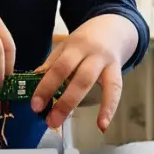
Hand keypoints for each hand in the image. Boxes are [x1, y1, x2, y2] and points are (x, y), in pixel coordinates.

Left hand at [30, 15, 132, 132]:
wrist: (114, 28)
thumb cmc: (86, 41)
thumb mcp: (67, 45)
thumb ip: (54, 62)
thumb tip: (35, 79)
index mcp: (76, 46)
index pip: (59, 67)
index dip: (46, 86)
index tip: (35, 105)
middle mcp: (92, 54)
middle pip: (78, 78)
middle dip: (63, 101)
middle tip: (49, 121)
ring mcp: (107, 63)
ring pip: (93, 84)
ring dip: (78, 105)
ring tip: (66, 123)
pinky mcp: (118, 71)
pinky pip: (115, 90)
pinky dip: (109, 108)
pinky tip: (102, 125)